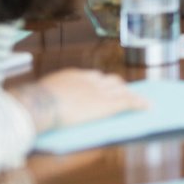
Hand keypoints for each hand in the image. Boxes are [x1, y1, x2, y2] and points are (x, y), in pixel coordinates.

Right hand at [12, 69, 146, 132]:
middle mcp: (90, 80)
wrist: (41, 105)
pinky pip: (128, 102)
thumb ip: (52, 98)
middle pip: (111, 81)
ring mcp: (100, 91)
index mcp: (74, 76)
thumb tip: (49, 107)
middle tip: (124, 94)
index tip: (105, 86)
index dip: (102, 83)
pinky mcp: (107, 104)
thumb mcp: (43, 96)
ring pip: (122, 90)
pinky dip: (139, 103)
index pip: (94, 77)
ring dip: (130, 95)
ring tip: (139, 101)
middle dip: (119, 87)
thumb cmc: (35, 103)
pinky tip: (148, 107)